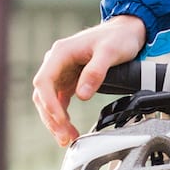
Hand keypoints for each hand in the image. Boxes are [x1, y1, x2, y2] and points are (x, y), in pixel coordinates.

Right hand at [32, 15, 148, 146]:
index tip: (61, 119)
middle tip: (65, 137)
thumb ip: (96, 72)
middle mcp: (56, 62)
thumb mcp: (110, 52)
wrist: (127, 30)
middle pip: (43, 95)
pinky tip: (68, 128)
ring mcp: (61, 71)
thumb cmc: (118, 37)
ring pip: (49, 100)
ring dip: (55, 120)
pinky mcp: (69, 79)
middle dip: (52, 118)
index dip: (49, 103)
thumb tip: (82, 95)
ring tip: (67, 138)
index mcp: (60, 53)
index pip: (43, 81)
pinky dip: (62, 115)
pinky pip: (59, 100)